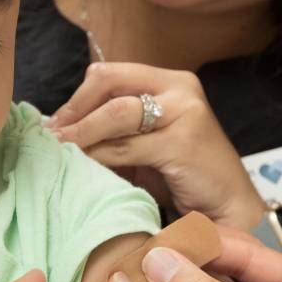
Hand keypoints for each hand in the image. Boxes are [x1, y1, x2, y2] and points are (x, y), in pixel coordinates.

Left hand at [44, 62, 266, 229]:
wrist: (228, 207)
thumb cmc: (185, 176)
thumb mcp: (147, 143)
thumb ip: (116, 129)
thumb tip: (62, 128)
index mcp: (171, 81)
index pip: (111, 74)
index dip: (78, 97)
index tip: (56, 122)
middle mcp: (181, 88)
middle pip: (109, 84)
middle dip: (74, 110)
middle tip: (52, 136)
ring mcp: (185, 112)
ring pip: (115, 114)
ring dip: (81, 134)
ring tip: (60, 150)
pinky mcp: (183, 142)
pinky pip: (125, 146)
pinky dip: (98, 156)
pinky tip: (84, 166)